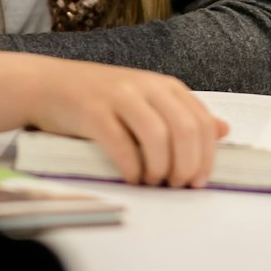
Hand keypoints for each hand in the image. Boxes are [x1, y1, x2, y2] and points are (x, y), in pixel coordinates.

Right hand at [27, 59, 228, 187]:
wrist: (47, 84)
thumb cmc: (101, 98)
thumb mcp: (148, 99)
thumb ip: (183, 114)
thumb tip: (223, 130)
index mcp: (166, 86)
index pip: (200, 121)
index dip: (206, 155)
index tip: (199, 181)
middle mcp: (147, 87)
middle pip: (184, 129)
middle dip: (187, 164)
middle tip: (177, 185)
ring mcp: (119, 97)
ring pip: (157, 136)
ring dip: (161, 168)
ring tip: (154, 182)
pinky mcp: (93, 112)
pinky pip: (121, 143)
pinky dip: (132, 167)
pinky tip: (132, 178)